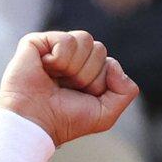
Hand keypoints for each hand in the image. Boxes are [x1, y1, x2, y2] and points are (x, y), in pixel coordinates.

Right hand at [0, 31, 139, 146]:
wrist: (36, 122)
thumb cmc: (66, 120)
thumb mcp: (106, 114)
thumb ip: (126, 91)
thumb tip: (113, 62)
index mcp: (88, 71)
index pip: (110, 63)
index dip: (100, 83)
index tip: (81, 96)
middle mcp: (72, 57)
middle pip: (99, 49)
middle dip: (88, 74)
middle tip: (67, 88)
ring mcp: (54, 47)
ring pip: (85, 39)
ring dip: (74, 67)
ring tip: (57, 79)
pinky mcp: (36, 42)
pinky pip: (66, 40)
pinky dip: (59, 59)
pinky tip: (45, 69)